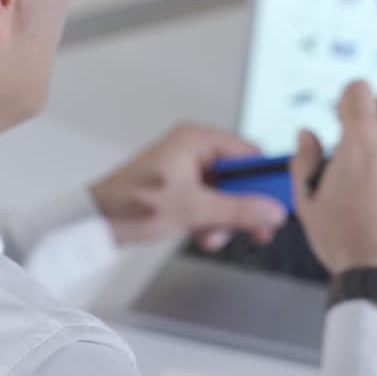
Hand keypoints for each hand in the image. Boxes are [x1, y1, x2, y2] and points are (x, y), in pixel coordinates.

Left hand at [90, 123, 288, 248]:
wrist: (95, 224)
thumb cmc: (131, 206)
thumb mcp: (193, 210)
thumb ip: (238, 210)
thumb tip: (272, 210)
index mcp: (196, 140)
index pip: (249, 153)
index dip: (266, 178)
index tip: (280, 200)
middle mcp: (193, 149)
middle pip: (240, 176)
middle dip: (244, 206)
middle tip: (258, 229)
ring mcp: (186, 169)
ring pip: (226, 193)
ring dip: (225, 218)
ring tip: (213, 235)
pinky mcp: (180, 188)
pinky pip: (210, 202)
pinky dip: (210, 221)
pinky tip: (202, 235)